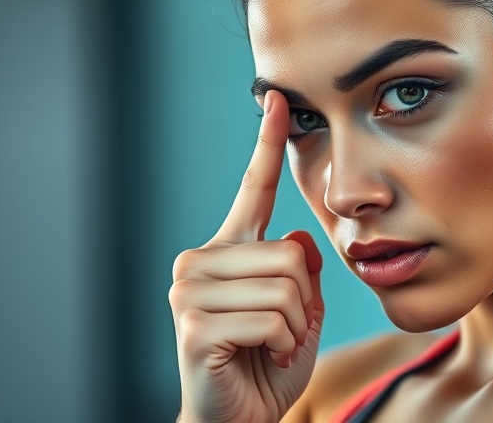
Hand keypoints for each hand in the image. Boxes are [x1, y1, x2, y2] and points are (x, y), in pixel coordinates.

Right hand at [169, 90, 324, 422]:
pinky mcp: (193, 324)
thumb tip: (296, 239)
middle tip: (280, 336)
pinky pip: (271, 320)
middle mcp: (200, 261)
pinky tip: (258, 358)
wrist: (238, 420)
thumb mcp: (298, 314)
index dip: (266, 145)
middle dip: (301, 305)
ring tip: (268, 348)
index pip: (252, 191)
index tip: (276, 101)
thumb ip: (301, 273)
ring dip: (293, 329)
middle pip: (290, 256)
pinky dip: (282, 346)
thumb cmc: (265, 367)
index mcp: (227, 252)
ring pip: (286, 288)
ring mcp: (190, 291)